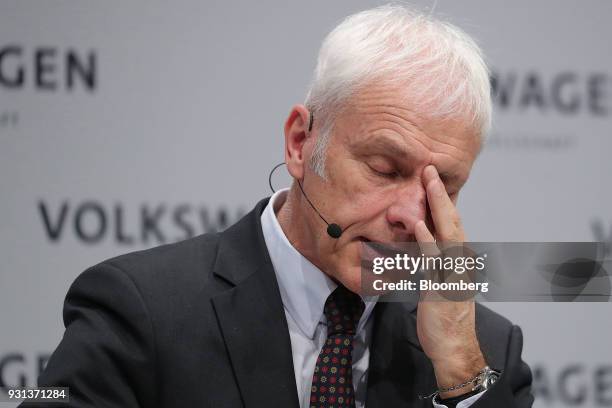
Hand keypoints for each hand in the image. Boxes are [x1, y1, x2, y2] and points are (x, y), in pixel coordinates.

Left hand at [414, 165, 485, 397]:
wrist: (455, 348)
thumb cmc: (446, 317)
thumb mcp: (440, 284)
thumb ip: (433, 263)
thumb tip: (420, 245)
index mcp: (459, 259)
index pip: (451, 222)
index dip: (441, 200)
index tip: (431, 178)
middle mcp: (460, 261)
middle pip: (452, 220)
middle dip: (440, 194)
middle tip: (429, 169)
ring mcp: (454, 272)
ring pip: (447, 232)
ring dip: (437, 206)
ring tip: (427, 182)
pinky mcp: (443, 286)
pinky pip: (434, 261)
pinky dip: (427, 241)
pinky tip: (418, 224)